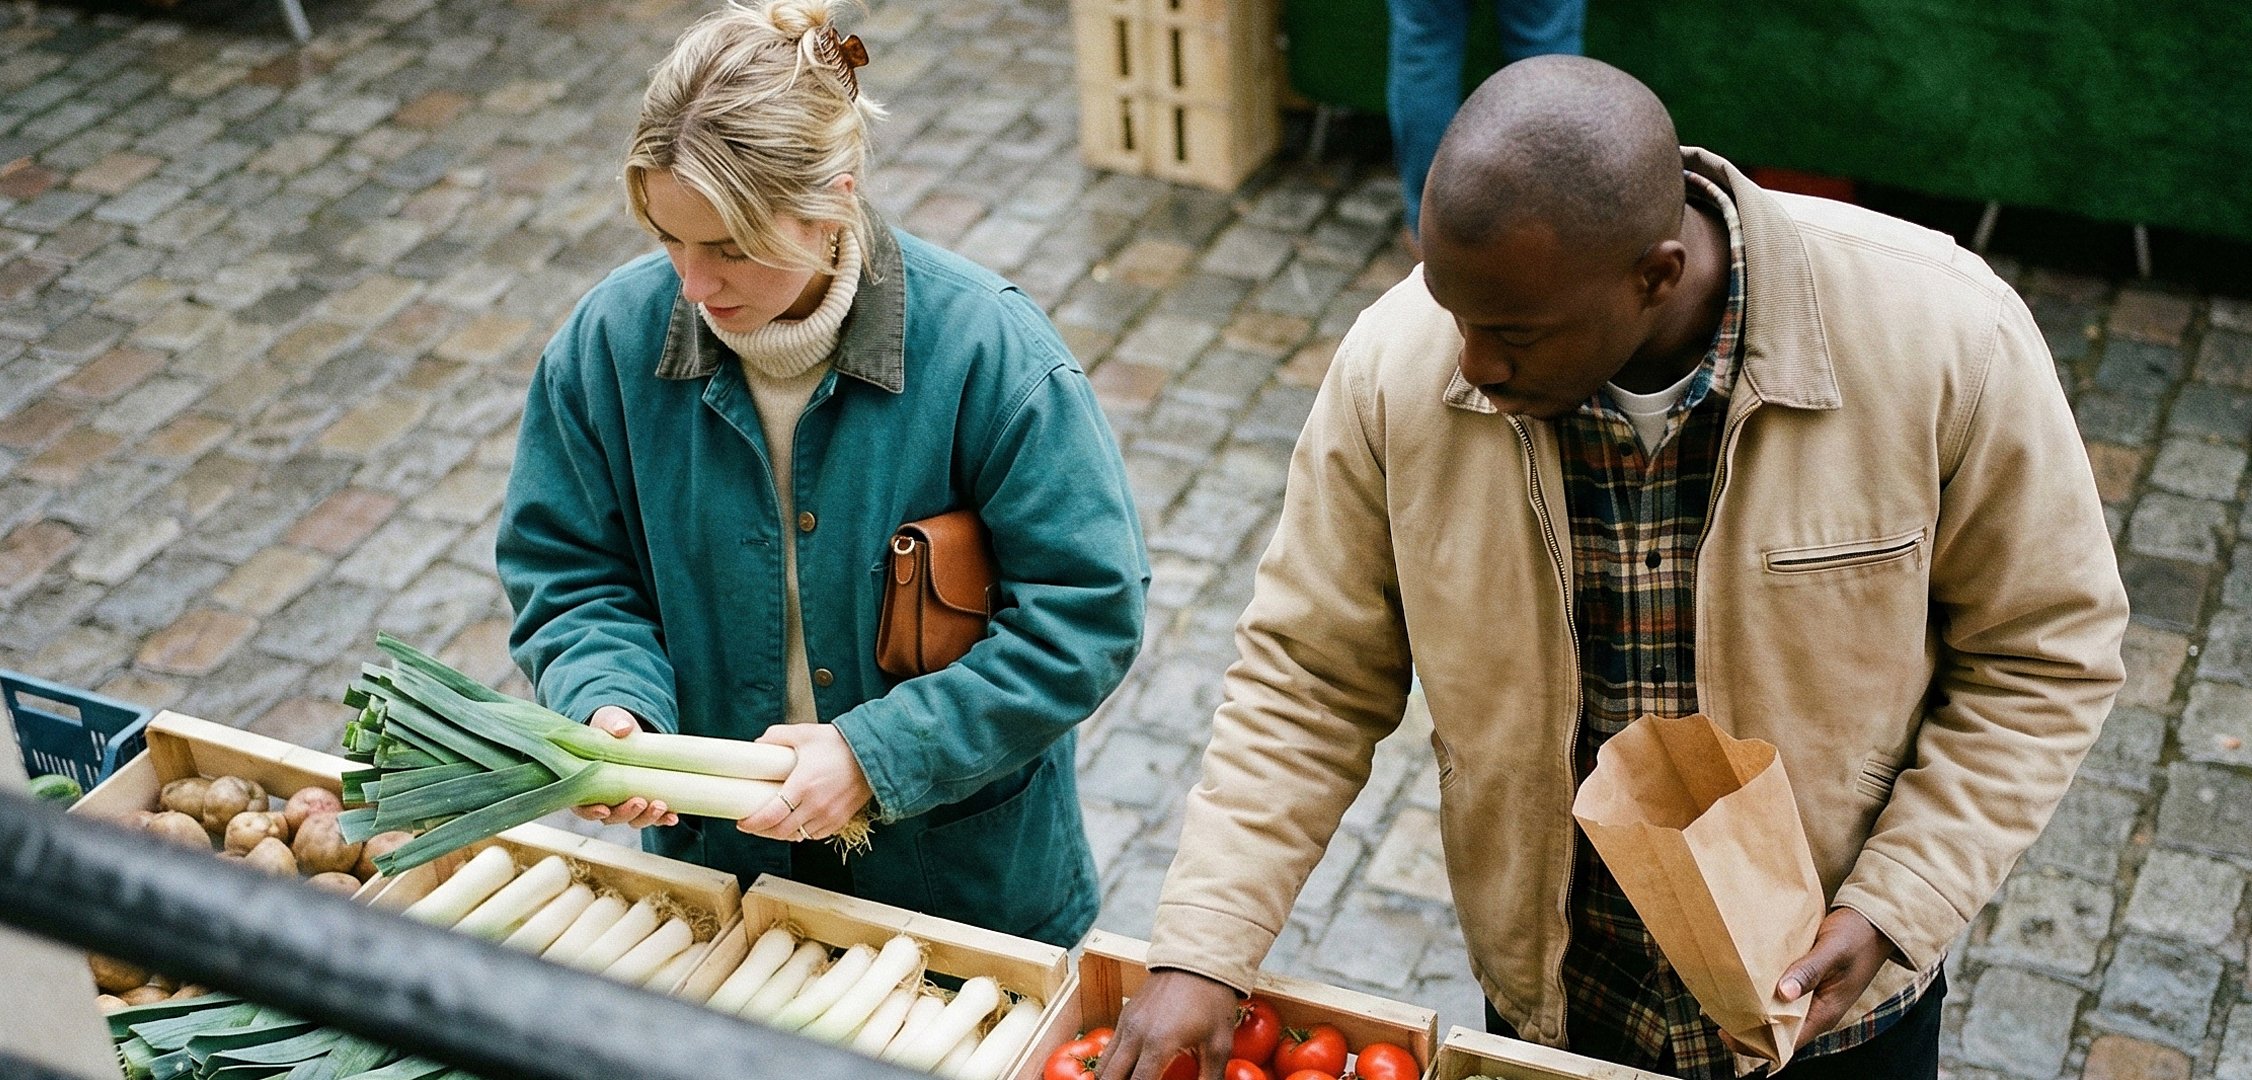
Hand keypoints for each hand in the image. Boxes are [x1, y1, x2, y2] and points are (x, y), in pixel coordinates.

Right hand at [568, 706, 678, 828]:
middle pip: (611, 817)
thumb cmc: (610, 726)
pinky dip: (663, 819)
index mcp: (585, 785)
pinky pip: (653, 816)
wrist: (632, 729)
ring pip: (633, 819)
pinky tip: (673, 817)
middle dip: (626, 813)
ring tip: (661, 806)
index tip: (604, 809)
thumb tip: (623, 728)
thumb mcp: (609, 719)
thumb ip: (612, 723)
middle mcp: (604, 799)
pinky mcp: (645, 800)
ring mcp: (625, 802)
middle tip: (640, 802)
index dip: (591, 812)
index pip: (582, 807)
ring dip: (647, 817)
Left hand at [734, 724, 873, 841]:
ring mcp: (829, 815)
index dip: (753, 823)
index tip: (742, 822)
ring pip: (797, 836)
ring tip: (772, 824)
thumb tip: (757, 745)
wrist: (872, 753)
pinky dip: (801, 833)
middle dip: (763, 831)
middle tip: (753, 824)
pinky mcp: (840, 820)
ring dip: (781, 834)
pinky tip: (795, 823)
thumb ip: (777, 736)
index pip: (771, 815)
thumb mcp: (804, 734)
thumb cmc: (839, 744)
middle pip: (781, 831)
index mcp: (803, 785)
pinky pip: (814, 835)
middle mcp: (816, 805)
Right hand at [1096, 969, 1237, 1079]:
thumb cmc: (1212, 1000)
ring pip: (1104, 1065)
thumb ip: (1210, 1078)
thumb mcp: (1219, 1044)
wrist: (1197, 958)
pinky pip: (1109, 1048)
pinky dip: (1112, 1066)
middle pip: (1110, 1079)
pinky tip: (1125, 1073)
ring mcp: (1126, 1023)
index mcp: (1158, 1044)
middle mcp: (1134, 1035)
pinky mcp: (1125, 1015)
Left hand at [1719, 908, 1895, 1053]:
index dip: (1756, 1043)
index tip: (1727, 1032)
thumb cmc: (1857, 936)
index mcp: (1825, 1013)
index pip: (1787, 1042)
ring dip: (1755, 1009)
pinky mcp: (1809, 983)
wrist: (1874, 921)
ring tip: (1725, 997)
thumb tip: (1783, 993)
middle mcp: (1817, 1011)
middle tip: (1717, 1012)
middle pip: (1778, 1032)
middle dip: (1749, 1028)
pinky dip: (1764, 992)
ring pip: (1779, 1013)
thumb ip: (1809, 971)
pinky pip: (1783, 995)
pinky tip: (1745, 980)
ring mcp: (1813, 998)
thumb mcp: (1832, 951)